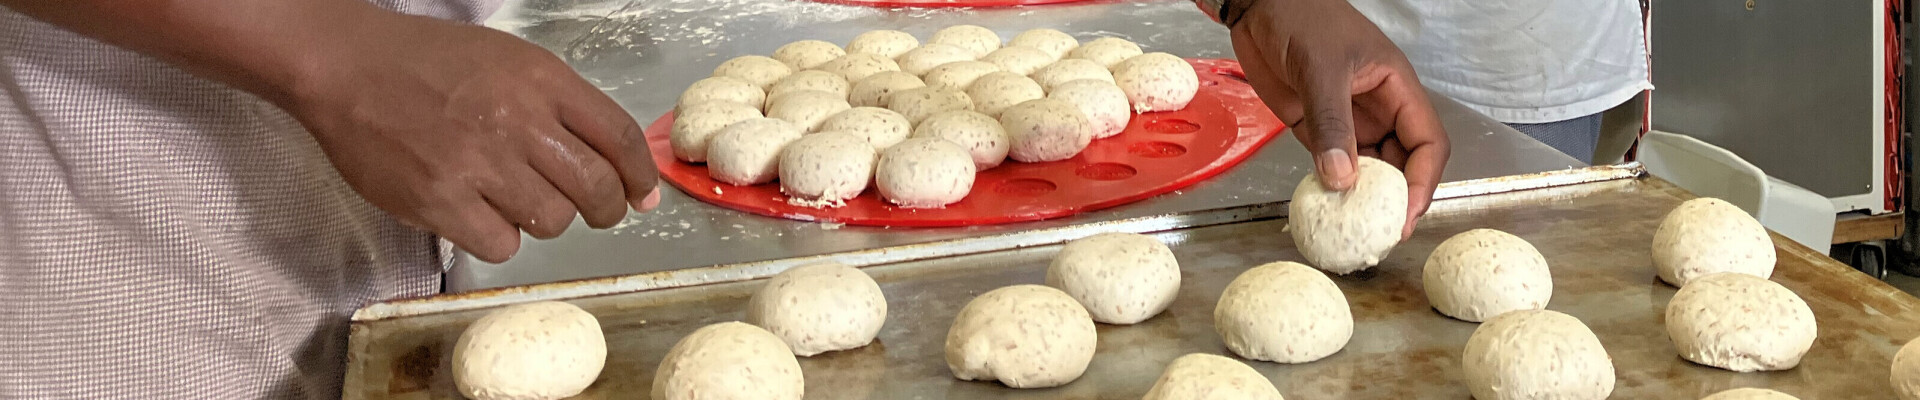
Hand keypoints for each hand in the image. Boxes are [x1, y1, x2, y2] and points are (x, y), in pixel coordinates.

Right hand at [284, 11, 659, 261]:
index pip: (618, 138)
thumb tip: (620, 167)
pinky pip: (502, 244)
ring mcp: (480, 163)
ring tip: (516, 198)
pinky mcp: (441, 200)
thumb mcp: (512, 61)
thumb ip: (565, 107)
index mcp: (543, 80)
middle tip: (593, 211)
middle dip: (604, 209)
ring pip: (553, 221)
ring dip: (545, 219)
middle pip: (595, 188)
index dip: (639, 175)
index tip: (643, 195)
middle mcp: (518, 121)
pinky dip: (498, 237)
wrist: (347, 66)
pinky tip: (479, 212)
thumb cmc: (431, 63)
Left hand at [1227, 0, 1450, 239]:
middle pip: (1402, 163)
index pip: (1427, 142)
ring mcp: (1348, 120)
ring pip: (1367, 168)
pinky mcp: (1316, 127)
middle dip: (1395, 197)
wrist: (1259, 5)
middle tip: (1378, 233)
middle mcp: (1379, 108)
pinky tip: (1325, 207)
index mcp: (1397, 88)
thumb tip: (1343, 179)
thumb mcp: (1321, 69)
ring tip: (1352, 229)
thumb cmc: (1302, 18)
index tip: (1404, 213)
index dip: (1422, 181)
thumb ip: (1332, 123)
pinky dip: (1331, 186)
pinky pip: (1332, 164)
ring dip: (1362, 197)